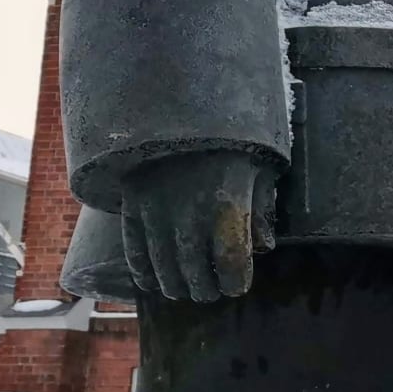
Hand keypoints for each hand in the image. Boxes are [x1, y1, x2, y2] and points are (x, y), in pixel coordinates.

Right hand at [119, 151, 276, 302]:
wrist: (176, 100)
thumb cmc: (230, 136)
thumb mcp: (259, 165)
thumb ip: (261, 207)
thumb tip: (262, 247)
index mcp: (227, 204)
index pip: (230, 262)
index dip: (235, 281)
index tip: (236, 285)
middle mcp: (189, 213)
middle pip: (195, 270)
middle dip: (205, 288)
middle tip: (210, 291)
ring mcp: (155, 211)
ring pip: (163, 266)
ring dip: (175, 285)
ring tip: (184, 290)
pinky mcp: (131, 204)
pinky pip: (133, 249)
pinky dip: (142, 271)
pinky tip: (152, 281)